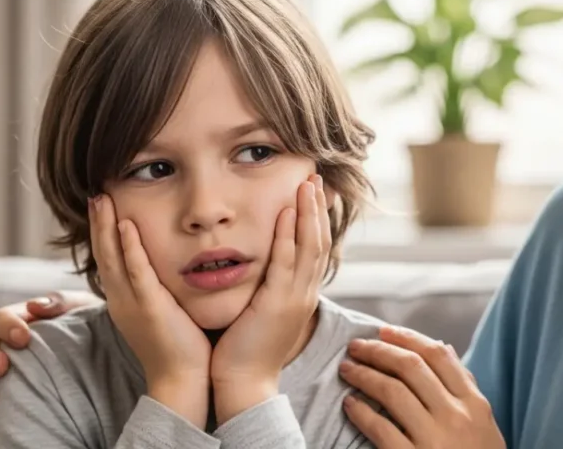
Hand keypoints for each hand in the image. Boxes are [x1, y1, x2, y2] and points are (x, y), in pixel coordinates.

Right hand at [0, 290, 100, 434]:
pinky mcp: (15, 401)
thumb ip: (60, 301)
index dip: (5, 326)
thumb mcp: (81, 307)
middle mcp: (9, 347)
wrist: (110, 352)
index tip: (22, 337)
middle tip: (1, 366)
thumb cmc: (90, 323)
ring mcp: (9, 375)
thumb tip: (35, 305)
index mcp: (21, 322)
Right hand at [90, 194, 212, 427]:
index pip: (109, 258)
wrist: (182, 382)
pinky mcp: (149, 308)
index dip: (103, 232)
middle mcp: (121, 299)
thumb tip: (169, 266)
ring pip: (113, 257)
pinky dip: (130, 247)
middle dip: (99, 222)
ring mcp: (132, 303)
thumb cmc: (179, 347)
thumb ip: (159, 288)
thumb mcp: (162, 311)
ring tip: (102, 198)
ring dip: (107, 226)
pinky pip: (137, 272)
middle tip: (96, 193)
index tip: (103, 205)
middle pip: (103, 253)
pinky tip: (127, 225)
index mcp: (124, 300)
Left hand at [210, 174, 329, 423]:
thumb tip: (260, 264)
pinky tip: (288, 211)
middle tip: (316, 177)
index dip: (317, 219)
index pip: (315, 249)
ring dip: (309, 212)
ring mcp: (294, 298)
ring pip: (309, 247)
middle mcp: (304, 294)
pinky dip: (290, 234)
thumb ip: (265, 286)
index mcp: (300, 295)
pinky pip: (287, 262)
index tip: (314, 192)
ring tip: (307, 183)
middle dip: (318, 207)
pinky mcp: (278, 303)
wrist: (243, 383)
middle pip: (319, 241)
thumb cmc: (244, 349)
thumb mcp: (261, 311)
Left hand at [338, 325, 504, 448]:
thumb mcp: (483, 423)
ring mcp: (436, 440)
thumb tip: (443, 347)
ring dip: (364, 375)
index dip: (406, 338)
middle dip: (378, 351)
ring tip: (346, 370)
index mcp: (474, 404)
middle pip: (411, 368)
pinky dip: (362, 413)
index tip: (383, 331)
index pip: (437, 355)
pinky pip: (381, 429)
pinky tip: (349, 405)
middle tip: (355, 346)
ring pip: (392, 392)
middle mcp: (457, 417)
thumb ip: (463, 386)